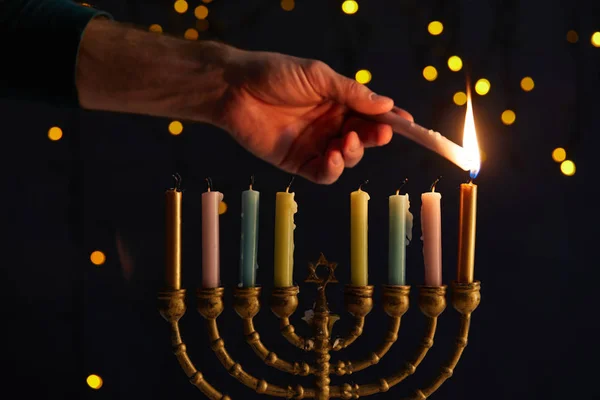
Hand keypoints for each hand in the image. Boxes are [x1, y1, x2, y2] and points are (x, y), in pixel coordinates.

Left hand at [216, 48, 412, 183]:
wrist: (234, 89)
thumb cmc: (274, 74)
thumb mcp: (318, 76)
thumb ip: (351, 93)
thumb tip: (387, 104)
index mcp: (338, 101)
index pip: (371, 113)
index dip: (390, 120)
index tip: (408, 123)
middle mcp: (330, 124)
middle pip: (364, 138)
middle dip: (376, 137)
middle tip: (380, 133)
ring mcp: (315, 144)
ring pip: (347, 158)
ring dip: (354, 153)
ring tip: (346, 142)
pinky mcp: (297, 162)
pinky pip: (323, 173)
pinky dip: (333, 170)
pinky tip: (333, 158)